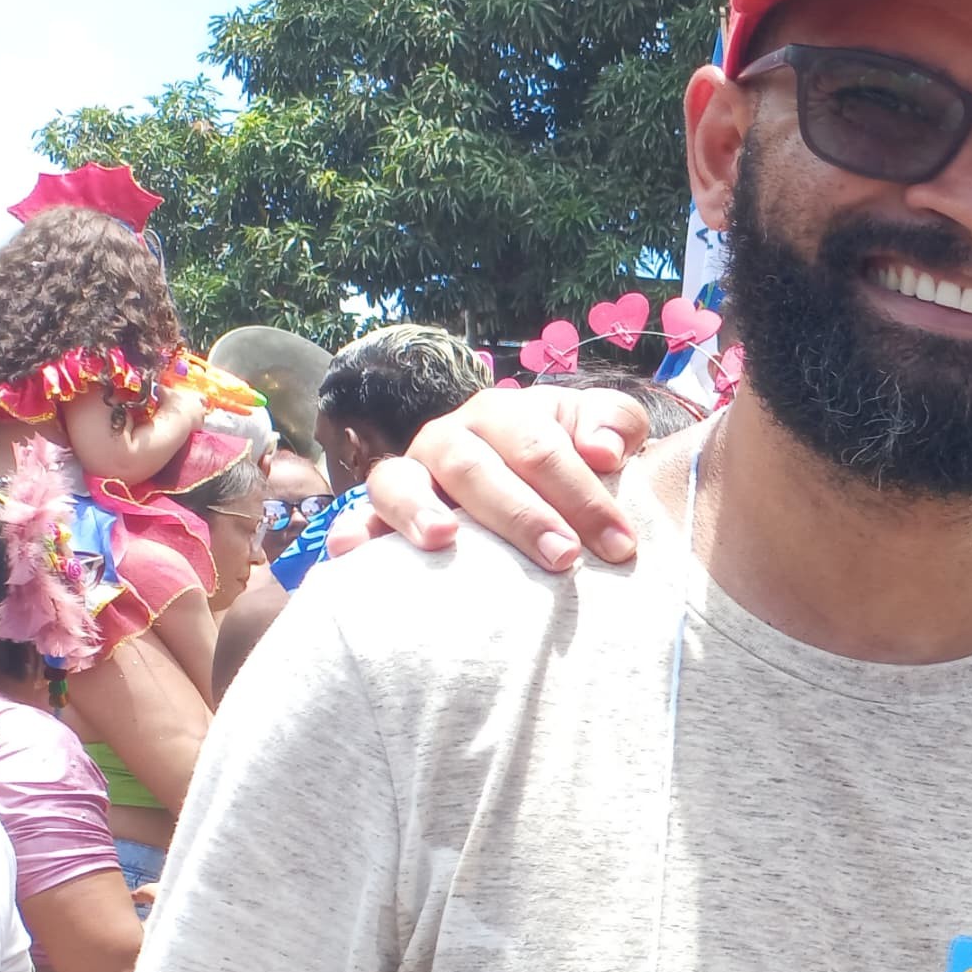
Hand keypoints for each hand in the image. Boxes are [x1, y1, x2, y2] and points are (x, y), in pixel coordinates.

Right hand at [364, 387, 652, 570]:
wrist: (532, 479)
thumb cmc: (573, 458)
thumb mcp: (603, 429)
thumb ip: (616, 423)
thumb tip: (604, 451)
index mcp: (503, 414)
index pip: (540, 449)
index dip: (584, 496)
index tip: (622, 545)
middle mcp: (450, 438)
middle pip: (476, 468)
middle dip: (521, 515)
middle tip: (564, 558)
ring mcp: (412, 474)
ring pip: (400, 481)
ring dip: (418, 509)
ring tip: (443, 539)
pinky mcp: (385, 512)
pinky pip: (360, 517)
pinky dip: (353, 531)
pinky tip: (349, 551)